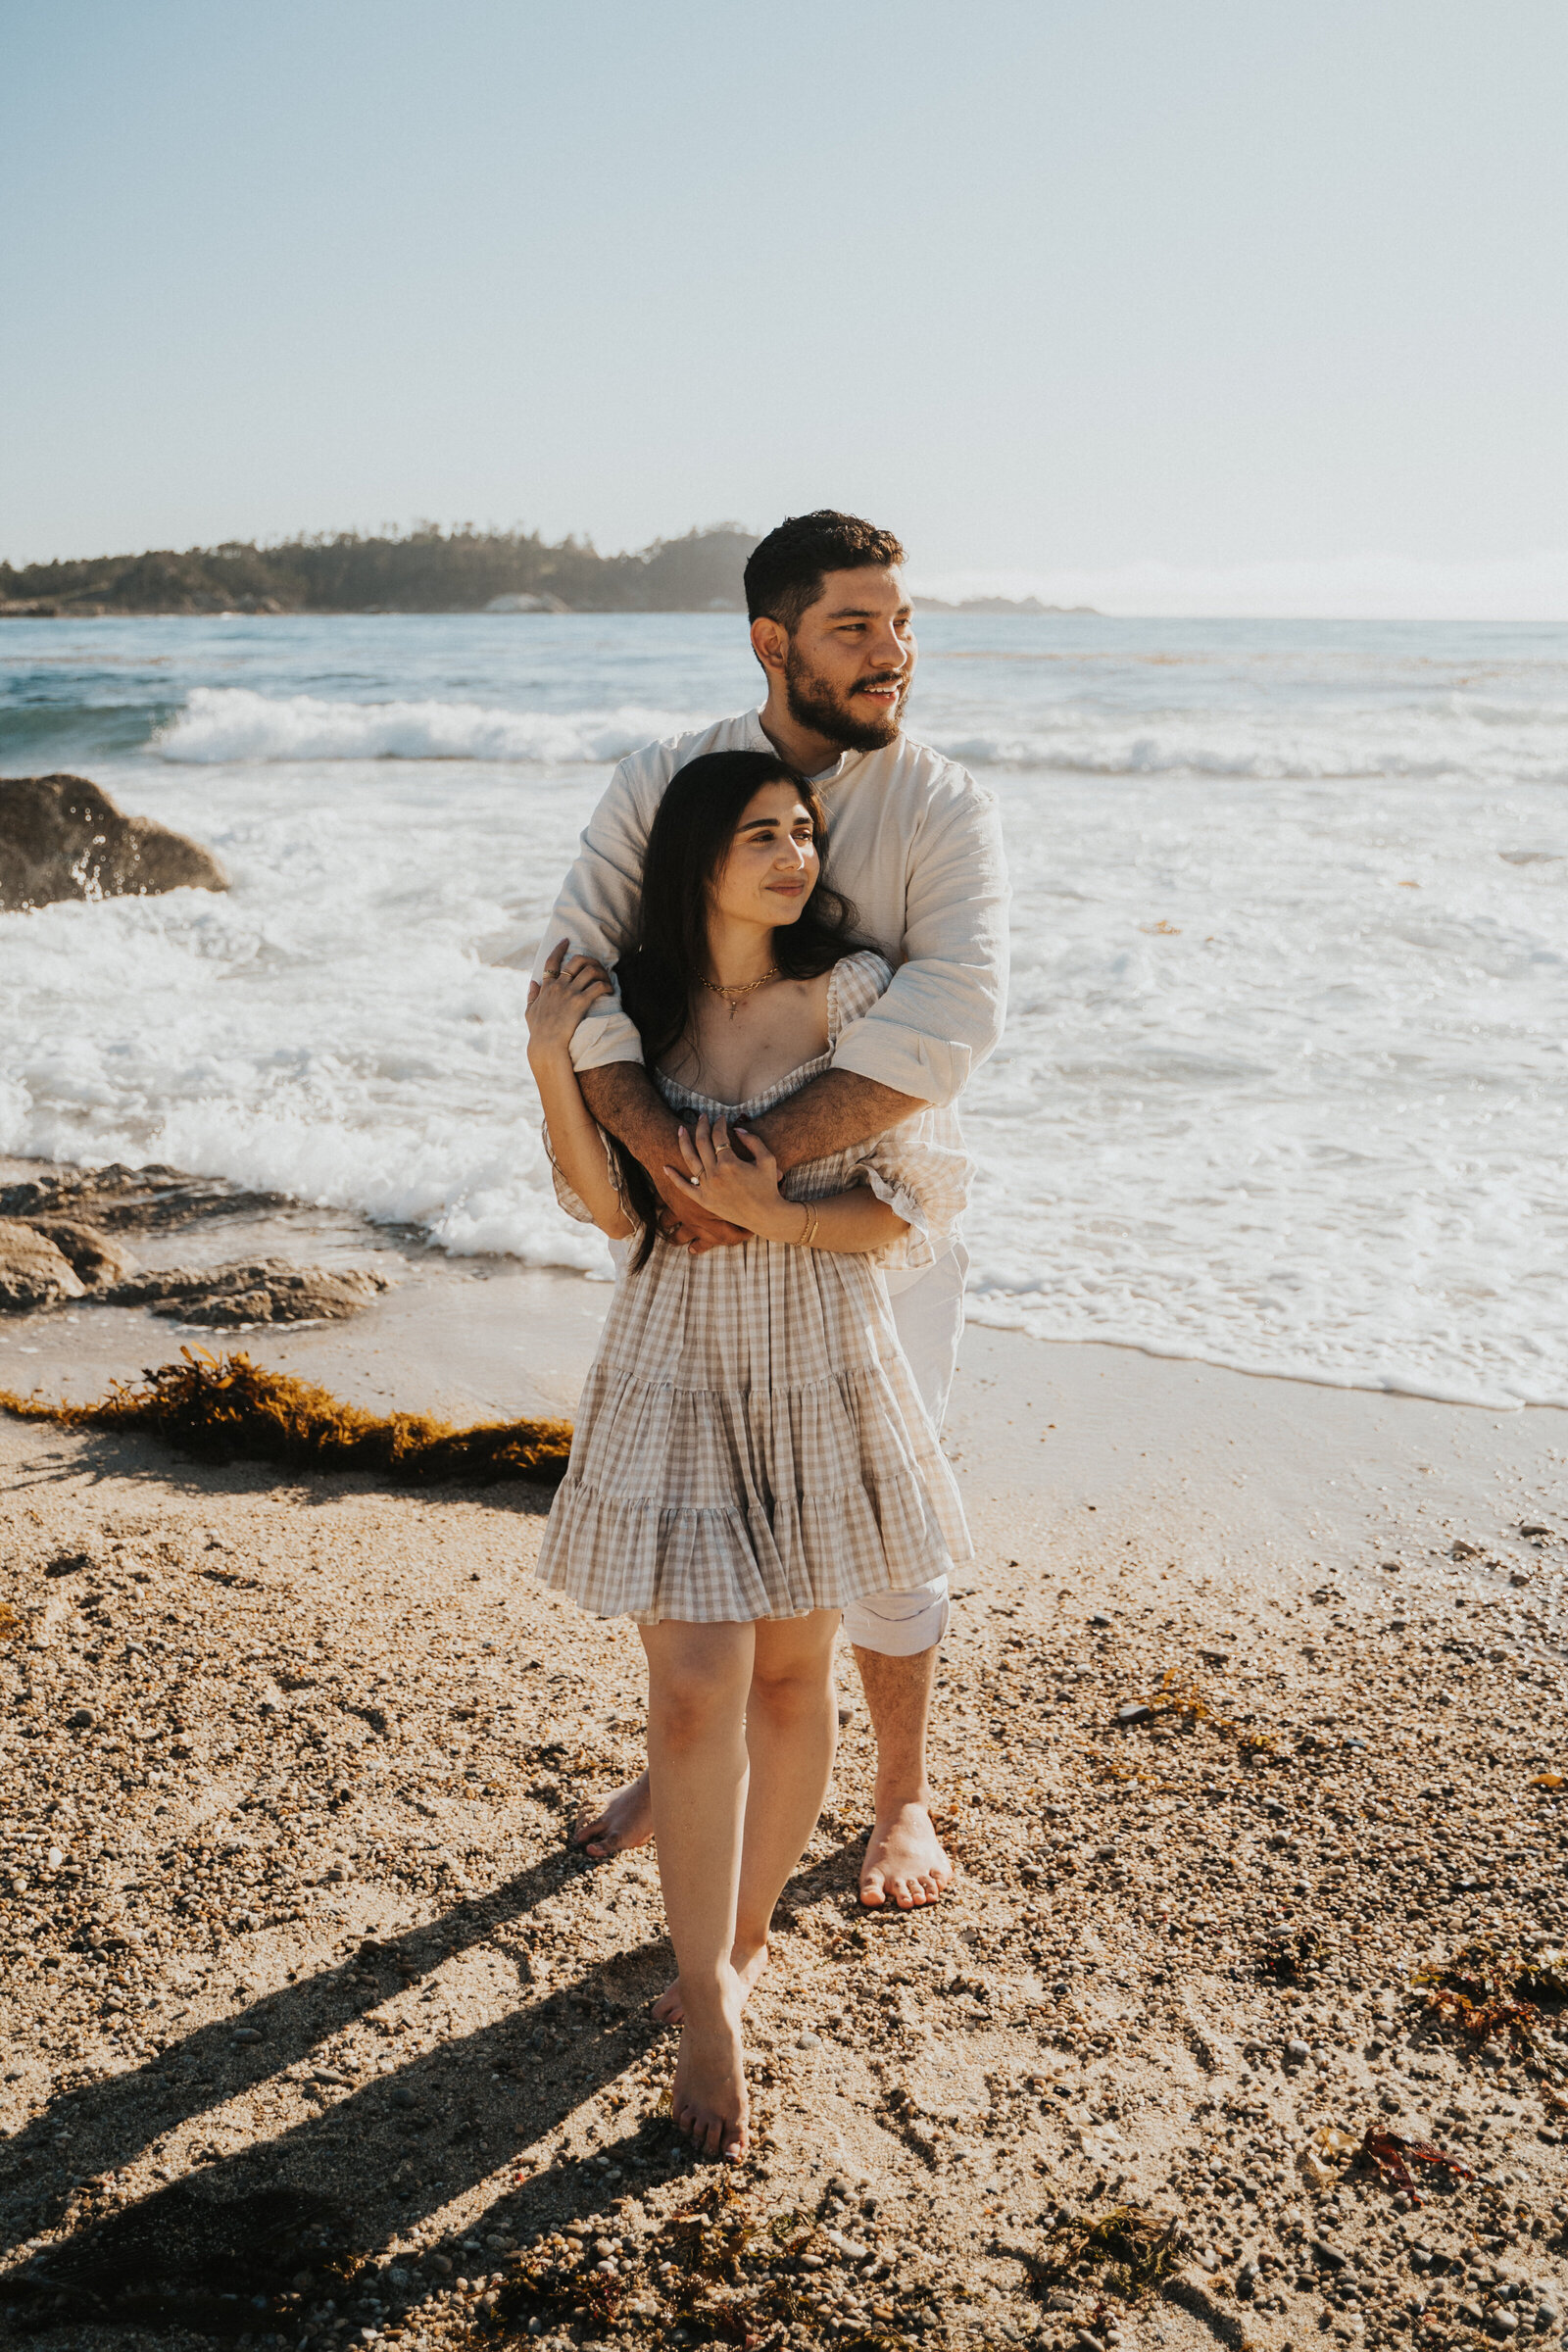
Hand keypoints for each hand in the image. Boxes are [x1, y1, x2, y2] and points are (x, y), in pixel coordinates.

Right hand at [526, 939, 611, 1057]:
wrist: (547, 1045)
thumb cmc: (538, 1032)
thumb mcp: (529, 1012)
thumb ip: (531, 996)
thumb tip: (533, 983)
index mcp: (547, 987)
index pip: (551, 962)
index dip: (559, 949)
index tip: (566, 941)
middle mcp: (559, 986)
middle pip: (576, 961)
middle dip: (589, 959)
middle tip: (596, 964)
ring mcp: (570, 993)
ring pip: (590, 971)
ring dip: (601, 972)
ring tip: (606, 979)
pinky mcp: (580, 1002)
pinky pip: (598, 986)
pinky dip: (606, 986)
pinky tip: (610, 990)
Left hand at [667, 1115, 790, 1240]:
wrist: (765, 1216)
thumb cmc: (768, 1186)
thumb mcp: (767, 1159)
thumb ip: (753, 1140)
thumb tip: (737, 1129)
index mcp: (730, 1163)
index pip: (718, 1136)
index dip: (719, 1124)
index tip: (721, 1118)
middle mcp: (715, 1174)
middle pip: (702, 1143)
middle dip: (701, 1126)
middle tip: (702, 1117)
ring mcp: (707, 1188)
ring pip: (690, 1161)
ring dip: (683, 1143)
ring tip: (681, 1130)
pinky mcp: (704, 1201)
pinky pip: (684, 1187)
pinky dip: (674, 1177)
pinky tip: (665, 1167)